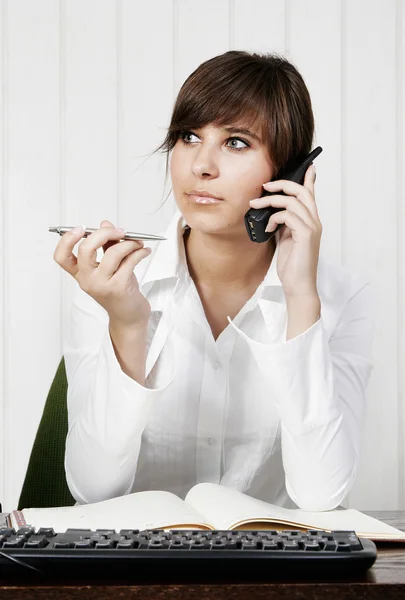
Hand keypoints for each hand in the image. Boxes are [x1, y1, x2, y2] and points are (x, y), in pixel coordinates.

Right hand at [53, 219, 151, 326]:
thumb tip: (105, 223)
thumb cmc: (119, 290)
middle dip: (104, 233)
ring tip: (138, 243)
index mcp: (80, 274)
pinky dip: (140, 252)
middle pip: (85, 248)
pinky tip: (144, 251)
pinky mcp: (119, 287)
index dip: (66, 240)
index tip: (81, 228)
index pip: (61, 257)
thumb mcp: (111, 266)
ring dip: (129, 243)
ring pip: (113, 253)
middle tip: (119, 231)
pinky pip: (130, 261)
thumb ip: (106, 245)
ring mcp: (101, 284)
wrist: (129, 316)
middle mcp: (87, 280)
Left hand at [249, 164, 320, 298]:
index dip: (308, 179)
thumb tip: (272, 213)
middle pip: (301, 191)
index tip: (307, 166)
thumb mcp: (285, 239)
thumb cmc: (292, 265)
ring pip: (293, 201)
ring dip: (271, 200)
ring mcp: (312, 227)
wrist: (298, 285)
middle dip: (282, 184)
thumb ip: (283, 224)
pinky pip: (288, 215)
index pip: (310, 194)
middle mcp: (314, 221)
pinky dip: (274, 218)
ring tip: (255, 205)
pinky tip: (267, 228)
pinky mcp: (306, 234)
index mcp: (310, 221)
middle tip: (264, 186)